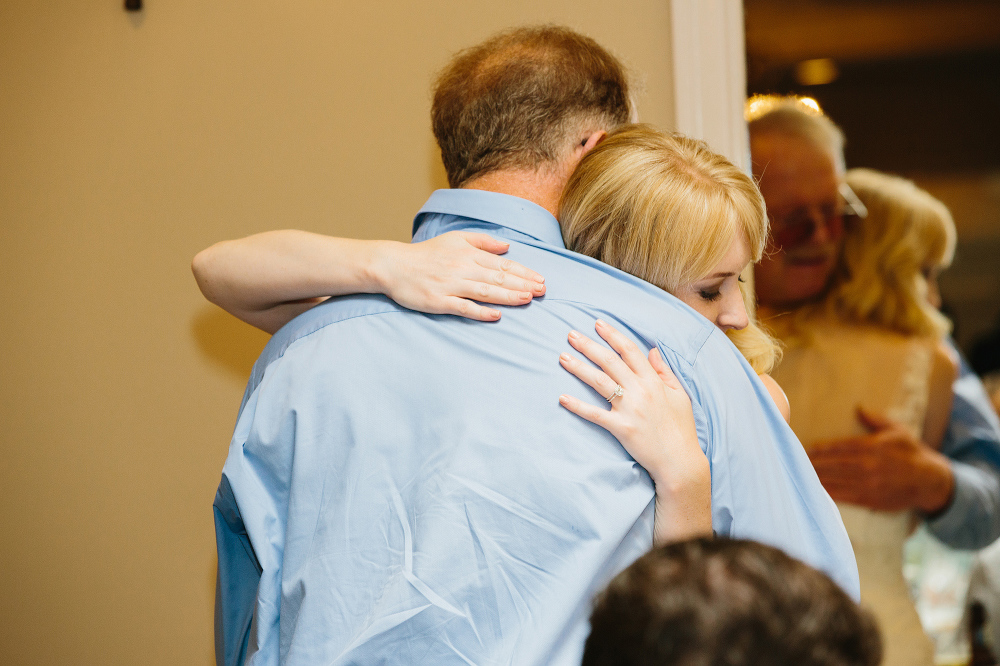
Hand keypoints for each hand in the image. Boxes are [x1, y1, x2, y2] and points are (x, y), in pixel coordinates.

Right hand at [373, 231, 544, 320]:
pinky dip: (480, 311)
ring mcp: (451, 286)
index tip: (540, 280)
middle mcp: (462, 268)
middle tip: (542, 291)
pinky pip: (463, 307)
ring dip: (507, 296)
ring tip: (527, 299)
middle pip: (497, 278)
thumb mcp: (455, 238)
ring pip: (485, 291)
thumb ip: (483, 241)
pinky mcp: (439, 301)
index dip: (523, 272)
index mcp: (468, 254)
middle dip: (522, 284)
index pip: (502, 264)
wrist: (394, 266)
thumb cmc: (426, 253)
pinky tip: (496, 315)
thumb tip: (508, 246)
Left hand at [558, 319, 710, 542]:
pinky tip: (562, 398)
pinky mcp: (621, 428)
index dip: (612, 335)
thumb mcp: (679, 395)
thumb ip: (664, 371)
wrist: (680, 461)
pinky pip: (595, 414)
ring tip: (562, 357)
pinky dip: (577, 406)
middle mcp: (641, 391)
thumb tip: (652, 349)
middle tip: (570, 334)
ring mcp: (630, 410)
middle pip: (610, 361)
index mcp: (654, 381)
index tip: (597, 324)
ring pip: (599, 382)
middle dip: (589, 345)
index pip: (630, 351)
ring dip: (579, 368)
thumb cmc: (681, 428)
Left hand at [808, 407, 954, 512]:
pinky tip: (813, 489)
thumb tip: (860, 408)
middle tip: (792, 460)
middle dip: (812, 462)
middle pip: (832, 464)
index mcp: (873, 447)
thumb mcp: (898, 431)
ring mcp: (868, 484)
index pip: (839, 447)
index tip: (804, 447)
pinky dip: (826, 492)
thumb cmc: (912, 453)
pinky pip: (842, 496)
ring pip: (834, 480)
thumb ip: (877, 420)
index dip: (820, 448)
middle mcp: (868, 466)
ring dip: (815, 477)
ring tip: (796, 473)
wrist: (930, 482)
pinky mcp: (869, 499)